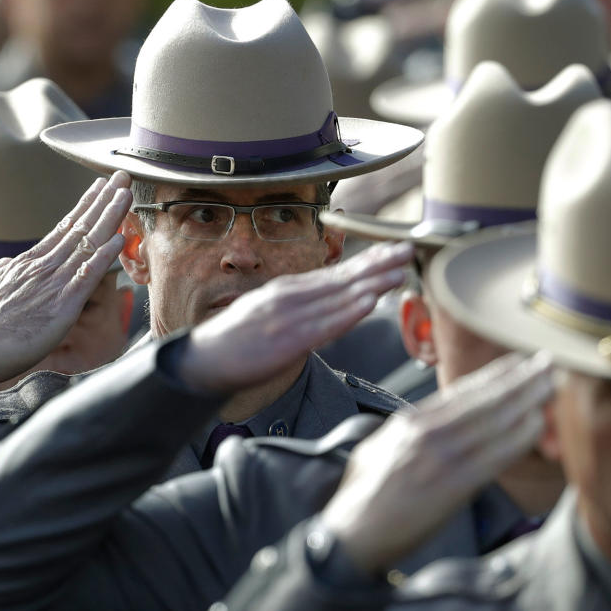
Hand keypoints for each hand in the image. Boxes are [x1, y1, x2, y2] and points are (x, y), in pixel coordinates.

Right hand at [0, 171, 131, 390]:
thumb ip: (5, 273)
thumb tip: (12, 262)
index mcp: (28, 263)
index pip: (63, 228)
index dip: (85, 207)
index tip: (101, 188)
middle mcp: (42, 267)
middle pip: (79, 227)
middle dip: (103, 200)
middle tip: (122, 176)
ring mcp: (52, 284)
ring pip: (87, 244)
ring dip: (109, 217)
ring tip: (126, 195)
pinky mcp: (61, 306)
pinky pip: (88, 276)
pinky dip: (105, 255)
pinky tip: (120, 238)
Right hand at [178, 241, 412, 394]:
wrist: (202, 361)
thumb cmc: (235, 342)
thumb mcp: (266, 314)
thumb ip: (296, 307)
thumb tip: (324, 304)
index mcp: (287, 291)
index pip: (334, 274)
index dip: (366, 261)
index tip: (393, 250)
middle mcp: (289, 297)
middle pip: (341, 279)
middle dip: (377, 263)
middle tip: (408, 249)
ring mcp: (288, 318)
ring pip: (338, 297)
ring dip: (371, 283)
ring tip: (399, 271)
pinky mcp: (285, 341)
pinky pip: (324, 325)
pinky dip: (348, 311)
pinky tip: (369, 302)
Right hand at [321, 351, 554, 574]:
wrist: (349, 536)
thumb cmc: (360, 499)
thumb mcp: (376, 450)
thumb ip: (406, 436)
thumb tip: (425, 429)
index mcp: (408, 423)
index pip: (459, 393)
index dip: (493, 376)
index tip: (518, 363)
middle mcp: (426, 433)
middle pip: (482, 399)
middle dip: (518, 379)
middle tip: (548, 361)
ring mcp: (439, 457)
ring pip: (492, 421)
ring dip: (526, 400)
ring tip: (551, 384)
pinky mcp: (452, 486)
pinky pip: (494, 456)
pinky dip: (517, 437)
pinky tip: (537, 424)